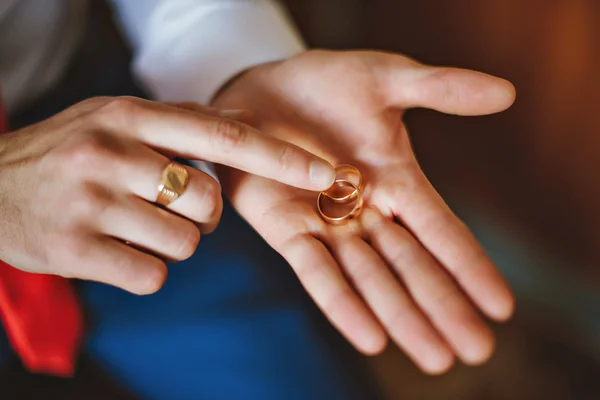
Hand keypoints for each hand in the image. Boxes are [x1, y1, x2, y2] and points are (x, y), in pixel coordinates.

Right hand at [0, 96, 334, 293]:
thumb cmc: (68, 154)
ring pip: (185, 243)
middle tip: (168, 206)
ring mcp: (90, 201)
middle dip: (204, 215)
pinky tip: (114, 249)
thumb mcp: (117, 120)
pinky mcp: (74, 249)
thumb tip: (245, 120)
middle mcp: (110, 152)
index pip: (224, 137)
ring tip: (132, 224)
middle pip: (209, 202)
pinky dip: (146, 269)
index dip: (281, 157)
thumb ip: (180, 122)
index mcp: (129, 116)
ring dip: (172, 242)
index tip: (327, 173)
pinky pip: (153, 275)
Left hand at [213, 50, 515, 373]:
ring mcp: (326, 225)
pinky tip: (371, 338)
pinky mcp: (285, 229)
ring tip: (435, 358)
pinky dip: (341, 303)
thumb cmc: (324, 85)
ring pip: (369, 279)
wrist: (260, 88)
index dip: (470, 266)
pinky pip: (316, 271)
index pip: (442, 230)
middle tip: (477, 351)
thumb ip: (439, 88)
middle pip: (411, 267)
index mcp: (396, 181)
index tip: (502, 306)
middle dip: (443, 308)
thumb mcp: (385, 78)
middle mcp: (366, 213)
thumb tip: (506, 94)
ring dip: (400, 317)